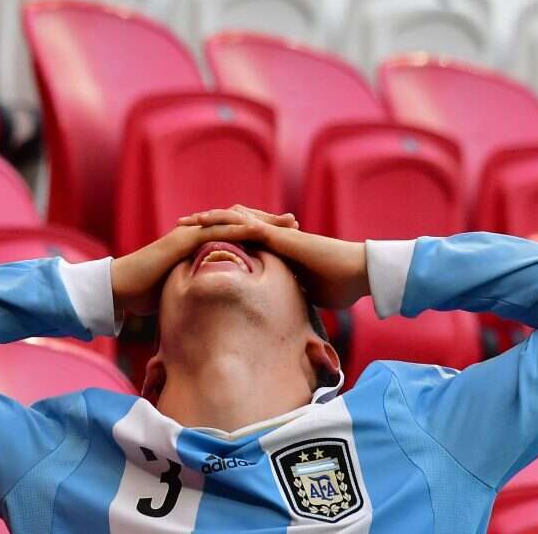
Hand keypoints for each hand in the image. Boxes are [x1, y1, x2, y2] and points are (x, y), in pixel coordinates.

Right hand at [111, 207, 297, 316]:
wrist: (120, 289)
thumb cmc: (148, 294)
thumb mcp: (185, 292)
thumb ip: (203, 290)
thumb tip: (222, 306)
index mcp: (203, 246)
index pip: (239, 235)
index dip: (263, 235)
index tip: (288, 239)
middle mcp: (199, 234)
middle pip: (240, 222)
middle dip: (269, 221)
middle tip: (296, 223)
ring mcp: (191, 234)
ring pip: (231, 221)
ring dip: (260, 220)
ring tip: (284, 223)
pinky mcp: (183, 239)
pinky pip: (213, 231)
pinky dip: (235, 228)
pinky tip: (255, 228)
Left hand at [178, 205, 369, 309]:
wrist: (359, 272)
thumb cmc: (340, 285)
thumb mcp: (305, 296)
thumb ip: (290, 299)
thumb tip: (281, 316)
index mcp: (276, 252)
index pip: (239, 243)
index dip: (215, 242)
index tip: (192, 246)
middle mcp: (273, 238)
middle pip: (231, 226)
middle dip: (205, 227)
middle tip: (179, 227)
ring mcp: (277, 235)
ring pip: (236, 220)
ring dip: (210, 219)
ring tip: (186, 220)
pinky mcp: (282, 236)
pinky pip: (250, 225)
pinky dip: (228, 222)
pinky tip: (210, 222)